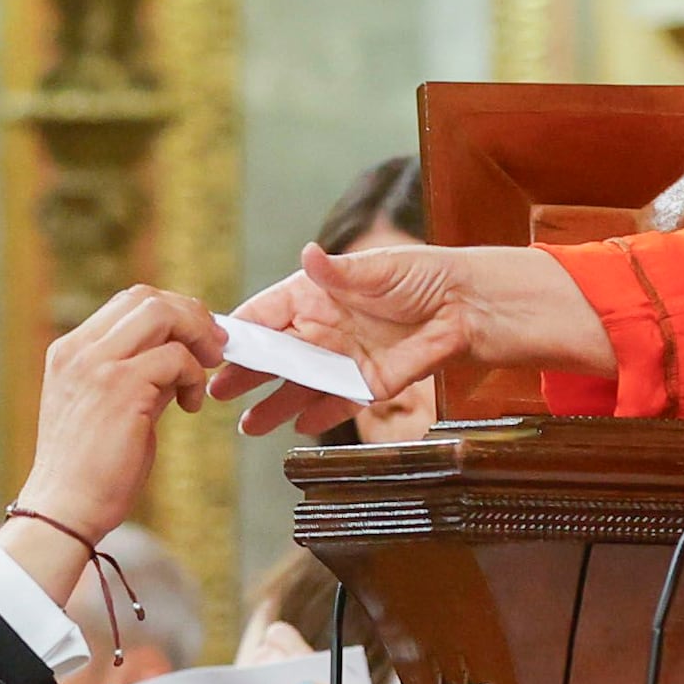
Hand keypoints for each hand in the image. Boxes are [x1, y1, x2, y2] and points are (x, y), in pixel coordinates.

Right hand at [3, 286, 222, 559]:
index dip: (171, 312)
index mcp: (70, 351)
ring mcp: (97, 365)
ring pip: (161, 314)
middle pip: (146, 298)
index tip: (195, 339)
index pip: (127, 302)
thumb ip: (139, 376)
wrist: (64, 509)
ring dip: (196, 338)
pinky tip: (190, 405)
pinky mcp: (120, 387)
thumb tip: (180, 359)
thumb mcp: (110, 408)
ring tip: (204, 372)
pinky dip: (193, 376)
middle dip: (190, 316)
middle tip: (213, 349)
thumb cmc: (88, 469)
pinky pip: (174, 358)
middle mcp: (79, 350)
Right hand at [218, 243, 609, 436]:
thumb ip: (340, 273)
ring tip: (248, 425)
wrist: (469, 307)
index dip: (241, 329)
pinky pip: (336, 403)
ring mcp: (343, 359)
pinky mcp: (369, 385)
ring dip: (274, 405)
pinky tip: (297, 429)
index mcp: (316, 296)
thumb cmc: (423, 275)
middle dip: (246, 374)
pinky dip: (318, 416)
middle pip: (275, 355)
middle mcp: (324, 330)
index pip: (267, 313)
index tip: (215, 344)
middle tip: (218, 392)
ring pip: (299, 386)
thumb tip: (309, 254)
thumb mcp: (379, 269)